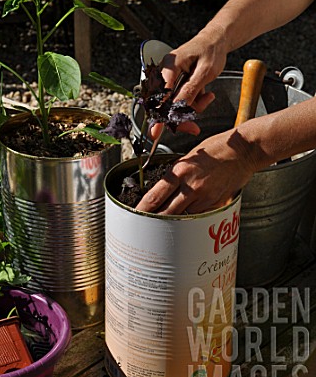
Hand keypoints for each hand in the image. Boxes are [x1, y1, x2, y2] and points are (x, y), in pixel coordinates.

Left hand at [136, 127, 254, 214]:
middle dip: (153, 221)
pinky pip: (197, 216)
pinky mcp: (215, 204)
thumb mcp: (188, 157)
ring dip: (172, 221)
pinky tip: (188, 215)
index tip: (135, 215)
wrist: (243, 151)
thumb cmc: (216, 149)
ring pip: (181, 217)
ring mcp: (204, 197)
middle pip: (165, 213)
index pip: (155, 196)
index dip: (142, 209)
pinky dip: (190, 217)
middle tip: (144, 227)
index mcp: (180, 172)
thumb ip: (175, 174)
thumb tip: (161, 189)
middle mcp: (191, 187)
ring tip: (165, 223)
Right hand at [150, 24, 227, 138]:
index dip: (159, 115)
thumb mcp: (205, 72)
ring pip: (174, 105)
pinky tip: (206, 95)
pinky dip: (194, 103)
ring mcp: (169, 80)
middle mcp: (165, 73)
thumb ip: (190, 90)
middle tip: (194, 128)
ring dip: (192, 108)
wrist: (217, 41)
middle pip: (165, 104)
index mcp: (169, 66)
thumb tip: (177, 109)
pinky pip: (181, 101)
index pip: (160, 95)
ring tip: (208, 97)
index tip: (155, 132)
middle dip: (181, 116)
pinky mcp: (175, 85)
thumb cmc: (211, 51)